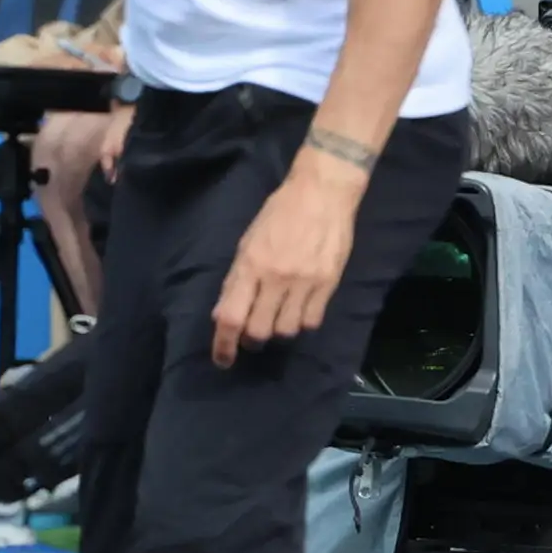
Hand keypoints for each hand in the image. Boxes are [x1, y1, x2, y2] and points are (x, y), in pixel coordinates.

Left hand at [210, 153, 363, 366]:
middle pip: (259, 331)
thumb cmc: (279, 213)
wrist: (322, 193)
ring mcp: (304, 282)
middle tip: (251, 335)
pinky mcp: (328, 284)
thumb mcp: (248, 241)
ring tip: (276, 318)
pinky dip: (301, 322)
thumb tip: (223, 314)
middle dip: (251, 339)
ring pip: (286, 331)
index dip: (223, 344)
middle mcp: (276, 278)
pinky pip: (311, 321)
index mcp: (250, 265)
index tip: (222, 359)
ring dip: (277, 331)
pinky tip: (298, 310)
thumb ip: (236, 279)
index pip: (231, 316)